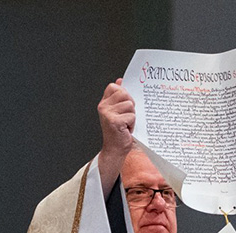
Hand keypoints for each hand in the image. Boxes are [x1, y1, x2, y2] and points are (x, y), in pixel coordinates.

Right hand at [97, 79, 135, 195]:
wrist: (115, 150)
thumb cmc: (119, 131)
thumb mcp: (119, 111)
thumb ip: (119, 96)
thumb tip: (120, 80)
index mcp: (104, 102)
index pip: (115, 87)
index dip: (124, 94)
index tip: (123, 106)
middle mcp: (103, 106)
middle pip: (125, 94)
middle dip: (130, 106)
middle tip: (126, 118)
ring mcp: (107, 113)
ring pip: (130, 105)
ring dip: (132, 116)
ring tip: (126, 125)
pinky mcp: (114, 121)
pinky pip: (131, 116)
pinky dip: (132, 124)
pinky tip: (126, 130)